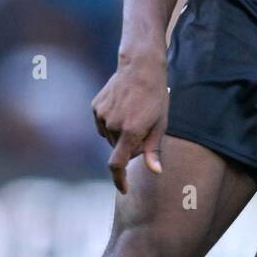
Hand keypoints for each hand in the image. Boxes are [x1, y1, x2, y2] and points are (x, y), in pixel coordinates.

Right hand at [91, 56, 168, 192]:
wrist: (140, 67)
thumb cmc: (155, 97)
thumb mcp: (160, 123)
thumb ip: (154, 149)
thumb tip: (155, 171)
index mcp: (130, 131)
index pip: (118, 164)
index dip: (120, 180)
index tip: (124, 190)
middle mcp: (113, 125)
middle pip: (119, 150)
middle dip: (131, 147)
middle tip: (144, 130)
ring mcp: (102, 115)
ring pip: (110, 138)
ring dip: (121, 135)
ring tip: (134, 115)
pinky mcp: (96, 107)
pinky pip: (103, 125)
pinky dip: (112, 124)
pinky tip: (123, 109)